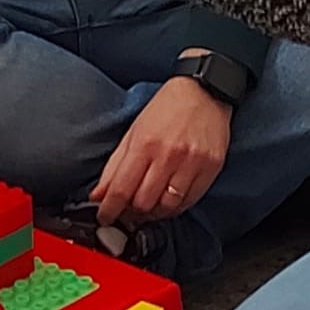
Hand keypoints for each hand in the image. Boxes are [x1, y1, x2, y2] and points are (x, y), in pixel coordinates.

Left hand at [91, 74, 231, 224]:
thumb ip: (115, 165)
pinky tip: (168, 199)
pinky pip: (189, 201)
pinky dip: (175, 207)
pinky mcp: (210, 169)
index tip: (105, 217)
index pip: (121, 189)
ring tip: (148, 205)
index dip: (110, 209)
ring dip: (153, 212)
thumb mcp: (134, 130)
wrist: (204, 92)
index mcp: (144, 143)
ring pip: (167, 207)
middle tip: (128, 210)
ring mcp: (191, 163)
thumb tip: (98, 195)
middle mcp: (168, 155)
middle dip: (131, 212)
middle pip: (144, 203)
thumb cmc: (167, 109)